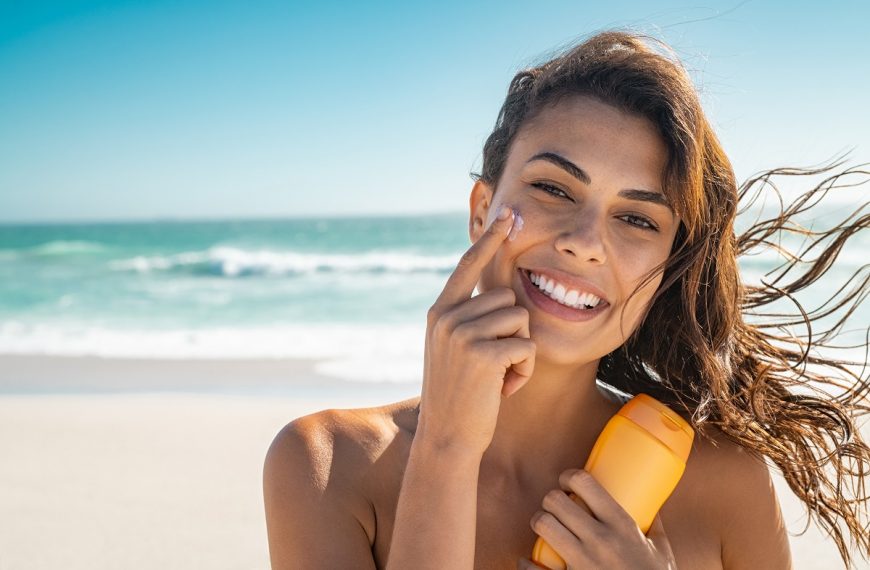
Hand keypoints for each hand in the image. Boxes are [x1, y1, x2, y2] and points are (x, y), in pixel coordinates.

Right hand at [417, 204, 535, 456]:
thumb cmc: (458, 397)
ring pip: (521, 320)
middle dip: (513, 334)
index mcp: (439, 312)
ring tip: (497, 378)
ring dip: (520, 353)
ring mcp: (462, 333)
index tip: (508, 215)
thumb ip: (468, 319)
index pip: (468, 266)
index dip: (490, 240)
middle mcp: (447, 317)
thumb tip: (503, 294)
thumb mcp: (453, 350)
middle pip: (508, 299)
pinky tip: (502, 390)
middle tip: (494, 367)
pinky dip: (524, 371)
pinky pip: (526, 346)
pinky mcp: (482, 353)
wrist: (446, 438)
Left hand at [520, 469, 677, 569]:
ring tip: (546, 526)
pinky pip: (532, 569)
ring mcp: (582, 564)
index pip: (585, 483)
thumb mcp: (661, 552)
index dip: (569, 476)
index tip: (566, 482)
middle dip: (551, 500)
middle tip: (556, 506)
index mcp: (623, 526)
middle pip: (556, 501)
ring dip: (540, 522)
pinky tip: (529, 561)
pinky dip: (526, 563)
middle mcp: (600, 541)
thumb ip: (654, 527)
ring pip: (542, 525)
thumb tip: (652, 506)